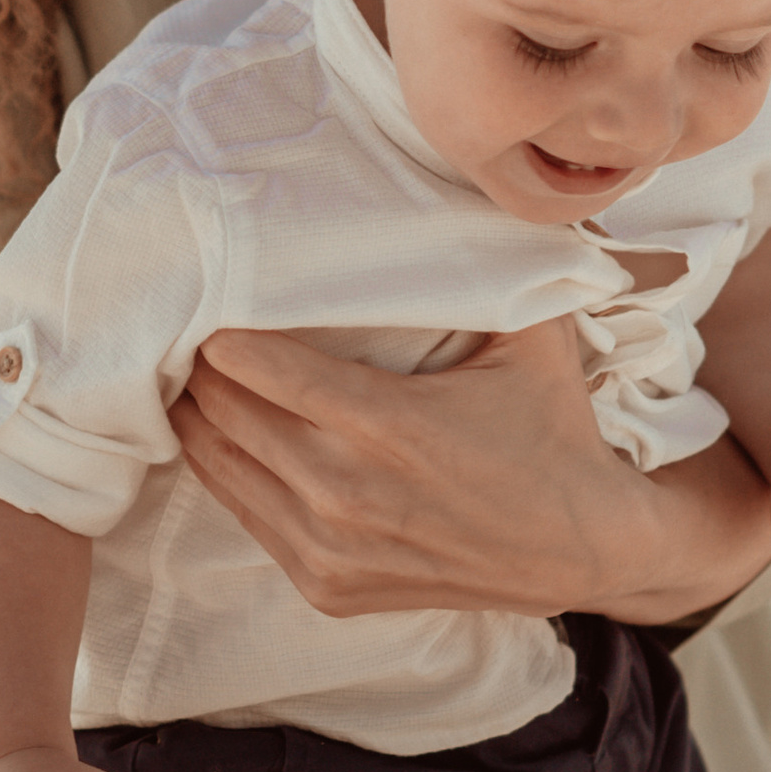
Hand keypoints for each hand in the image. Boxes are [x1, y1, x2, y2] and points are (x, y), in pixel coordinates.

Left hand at [172, 319, 744, 623]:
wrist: (583, 548)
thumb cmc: (552, 430)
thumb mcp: (532, 336)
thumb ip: (489, 265)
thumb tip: (460, 184)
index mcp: (387, 425)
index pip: (258, 367)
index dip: (223, 331)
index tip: (213, 298)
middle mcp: (346, 491)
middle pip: (225, 412)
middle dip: (201, 368)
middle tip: (187, 328)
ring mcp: (331, 548)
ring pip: (221, 467)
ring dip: (200, 418)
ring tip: (190, 375)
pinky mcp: (325, 587)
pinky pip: (246, 516)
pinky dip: (228, 472)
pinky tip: (225, 435)